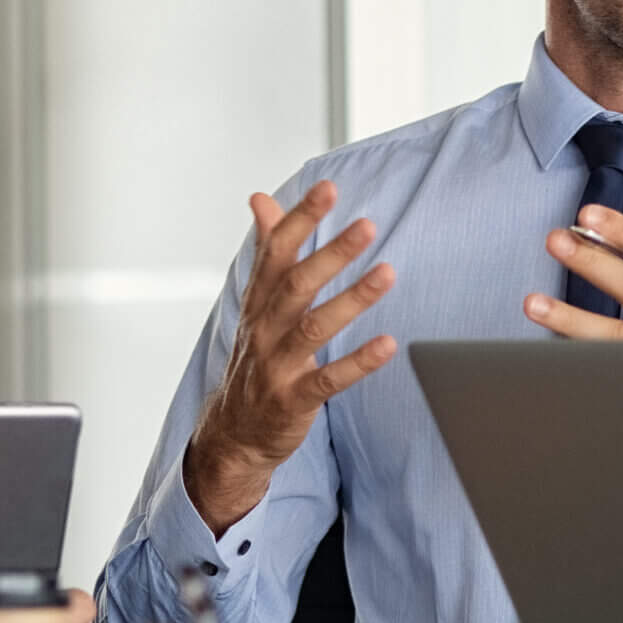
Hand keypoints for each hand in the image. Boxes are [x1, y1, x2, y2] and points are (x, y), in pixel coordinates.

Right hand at [184, 180, 396, 531]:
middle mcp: (264, 329)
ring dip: (352, 299)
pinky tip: (388, 344)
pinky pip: (329, 379)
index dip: (300, 219)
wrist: (234, 434)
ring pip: (314, 327)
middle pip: (296, 285)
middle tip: (367, 225)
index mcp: (258, 302)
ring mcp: (276, 366)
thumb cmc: (256, 359)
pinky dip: (358, 362)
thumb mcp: (256, 303)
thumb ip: (265, 250)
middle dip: (331, 253)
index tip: (328, 188)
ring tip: (387, 273)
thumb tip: (260, 198)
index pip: (275, 252)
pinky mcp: (294, 400)